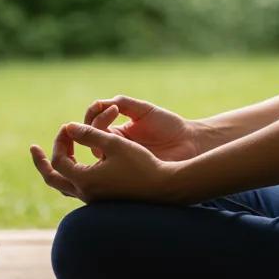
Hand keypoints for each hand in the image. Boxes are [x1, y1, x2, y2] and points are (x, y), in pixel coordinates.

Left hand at [30, 118, 181, 204]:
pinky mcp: (103, 199)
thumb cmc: (141, 164)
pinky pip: (77, 188)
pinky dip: (71, 174)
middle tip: (33, 149)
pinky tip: (78, 165)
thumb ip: (89, 134)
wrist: (164, 188)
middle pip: (52, 178)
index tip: (68, 126)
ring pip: (64, 185)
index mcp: (84, 180)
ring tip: (53, 156)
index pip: (59, 159)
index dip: (60, 140)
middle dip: (42, 162)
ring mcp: (94, 199)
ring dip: (56, 169)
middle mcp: (85, 193)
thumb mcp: (114, 144)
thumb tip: (67, 127)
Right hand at [83, 94, 203, 161]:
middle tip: (109, 115)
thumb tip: (97, 104)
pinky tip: (119, 150)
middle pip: (89, 138)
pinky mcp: (126, 175)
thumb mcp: (143, 110)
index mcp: (116, 131)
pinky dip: (108, 160)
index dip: (95, 113)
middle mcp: (114, 147)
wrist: (188, 143)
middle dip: (89, 128)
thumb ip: (122, 103)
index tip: (113, 108)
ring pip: (97, 154)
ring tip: (112, 134)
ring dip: (98, 142)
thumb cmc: (168, 125)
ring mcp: (119, 162)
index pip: (93, 122)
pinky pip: (109, 170)